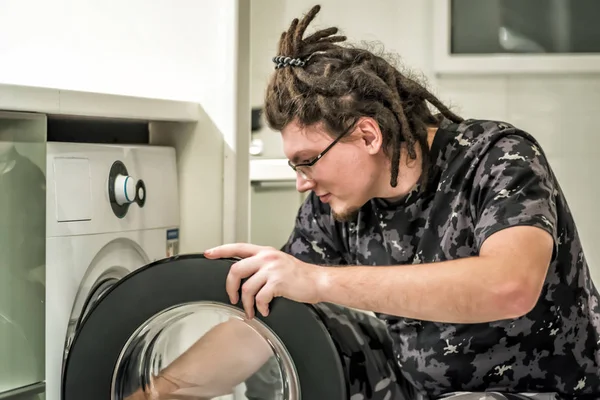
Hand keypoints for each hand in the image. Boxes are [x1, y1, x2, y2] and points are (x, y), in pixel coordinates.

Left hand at [204, 244, 323, 318]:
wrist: (318, 281)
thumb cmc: (300, 276)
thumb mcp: (279, 263)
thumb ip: (262, 265)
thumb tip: (245, 276)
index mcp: (265, 252)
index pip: (237, 247)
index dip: (221, 250)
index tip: (208, 254)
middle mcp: (267, 257)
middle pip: (235, 270)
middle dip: (230, 288)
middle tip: (234, 298)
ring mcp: (272, 269)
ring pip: (246, 287)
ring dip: (246, 304)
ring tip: (252, 311)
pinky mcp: (277, 282)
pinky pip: (260, 298)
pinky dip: (260, 307)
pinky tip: (265, 310)